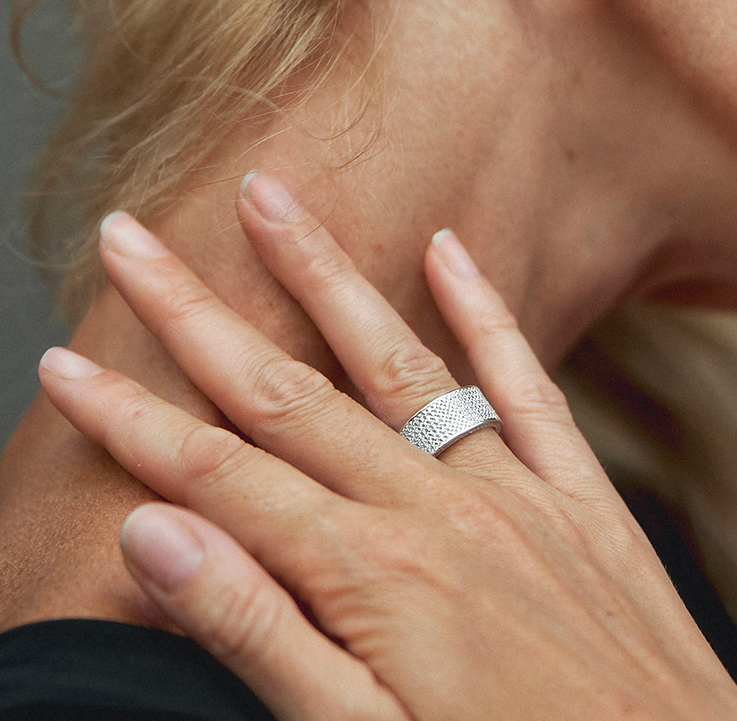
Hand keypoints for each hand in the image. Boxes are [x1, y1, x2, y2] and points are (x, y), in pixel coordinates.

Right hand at [38, 173, 736, 720]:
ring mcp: (512, 490)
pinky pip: (525, 381)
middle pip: (288, 392)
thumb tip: (153, 534)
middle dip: (199, 313)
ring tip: (271, 197)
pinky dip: (484, 309)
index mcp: (368, 574)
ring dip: (324, 274)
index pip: (217, 474)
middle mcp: (435, 508)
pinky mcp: (578, 493)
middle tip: (131, 238)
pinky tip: (447, 246)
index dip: (130, 419)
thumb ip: (257, 632)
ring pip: (397, 358)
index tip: (65, 361)